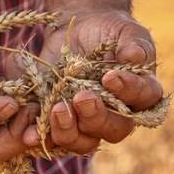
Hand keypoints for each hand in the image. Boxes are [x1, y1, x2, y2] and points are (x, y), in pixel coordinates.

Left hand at [7, 10, 164, 153]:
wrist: (80, 32)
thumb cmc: (110, 31)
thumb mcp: (125, 31)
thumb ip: (134, 42)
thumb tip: (135, 56)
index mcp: (141, 92)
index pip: (144, 98)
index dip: (129, 90)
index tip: (110, 76)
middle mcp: (119, 115)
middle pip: (115, 129)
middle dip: (96, 116)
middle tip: (82, 97)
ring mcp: (88, 124)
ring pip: (85, 142)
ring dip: (70, 131)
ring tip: (57, 109)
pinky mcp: (62, 125)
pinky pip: (53, 140)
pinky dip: (42, 138)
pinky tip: (29, 134)